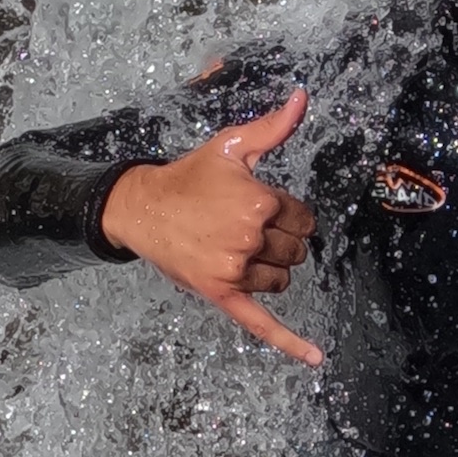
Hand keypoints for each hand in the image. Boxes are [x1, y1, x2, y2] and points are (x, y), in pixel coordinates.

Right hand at [101, 89, 321, 363]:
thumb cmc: (190, 175)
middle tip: (245, 226)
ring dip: (272, 268)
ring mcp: (235, 269)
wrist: (142, 207)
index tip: (260, 206)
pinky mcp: (221, 294)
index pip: (304, 219)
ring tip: (240, 249)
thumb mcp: (231, 146)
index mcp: (259, 202)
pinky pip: (263, 323)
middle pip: (297, 250)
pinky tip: (316, 358)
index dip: (288, 213)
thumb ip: (273, 127)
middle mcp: (249, 237)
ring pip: (283, 279)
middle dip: (281, 239)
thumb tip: (302, 98)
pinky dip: (291, 343)